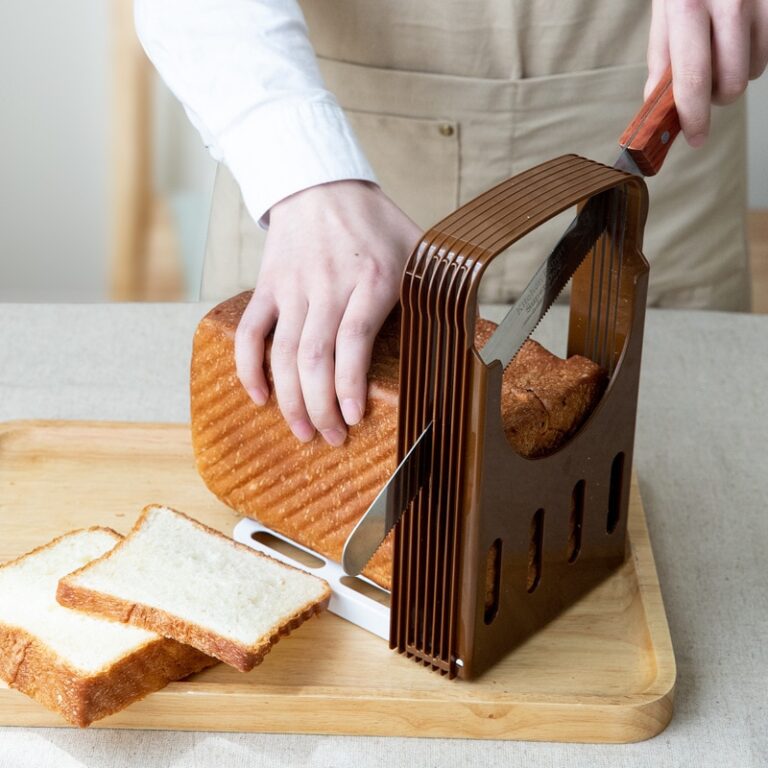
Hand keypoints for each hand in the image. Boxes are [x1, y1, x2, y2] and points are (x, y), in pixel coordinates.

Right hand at [234, 180, 421, 446]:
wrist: (318, 183)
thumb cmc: (375, 222)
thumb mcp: (417, 246)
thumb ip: (437, 286)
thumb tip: (473, 333)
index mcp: (370, 279)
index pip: (354, 339)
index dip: (349, 383)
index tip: (353, 417)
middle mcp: (327, 286)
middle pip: (315, 357)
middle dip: (320, 407)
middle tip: (331, 438)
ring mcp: (292, 288)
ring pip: (282, 353)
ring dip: (289, 400)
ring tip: (302, 431)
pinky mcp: (267, 287)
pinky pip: (250, 333)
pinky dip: (248, 368)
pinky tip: (260, 398)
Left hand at [646, 0, 767, 145]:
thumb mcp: (666, 6)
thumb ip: (661, 56)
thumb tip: (655, 105)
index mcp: (687, 6)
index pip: (691, 78)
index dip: (694, 116)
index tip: (695, 138)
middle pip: (731, 82)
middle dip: (718, 97)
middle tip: (709, 87)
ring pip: (755, 69)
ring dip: (739, 71)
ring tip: (727, 46)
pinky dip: (758, 50)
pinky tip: (746, 32)